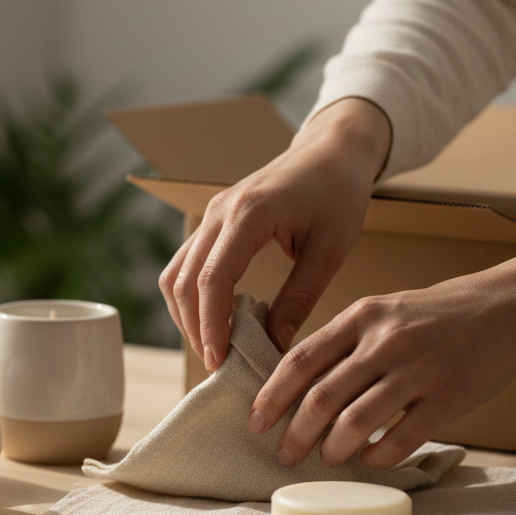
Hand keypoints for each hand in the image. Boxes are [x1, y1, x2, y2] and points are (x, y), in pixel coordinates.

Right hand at [159, 98, 389, 370]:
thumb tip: (275, 346)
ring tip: (213, 346)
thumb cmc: (339, 195)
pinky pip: (185, 264)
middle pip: (184, 281)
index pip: (213, 280)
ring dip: (186, 314)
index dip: (211, 326)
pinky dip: (191, 296)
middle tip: (218, 363)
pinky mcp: (213, 220)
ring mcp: (211, 214)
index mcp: (249, 214)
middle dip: (194, 328)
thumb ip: (300, 297)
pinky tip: (215, 318)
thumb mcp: (330, 250)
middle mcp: (219, 212)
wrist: (332, 151)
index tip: (220, 361)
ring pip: (176, 274)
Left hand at [250, 243, 515, 468]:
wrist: (508, 306)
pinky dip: (377, 456)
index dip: (272, 395)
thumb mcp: (381, 311)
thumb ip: (344, 341)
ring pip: (356, 421)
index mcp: (360, 317)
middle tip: (284, 455)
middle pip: (321, 397)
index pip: (300, 360)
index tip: (256, 421)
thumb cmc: (435, 314)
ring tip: (326, 460)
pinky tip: (369, 460)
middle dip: (295, 433)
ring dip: (333, 449)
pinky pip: (401, 437)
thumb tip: (299, 383)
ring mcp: (417, 370)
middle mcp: (384, 342)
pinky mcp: (450, 397)